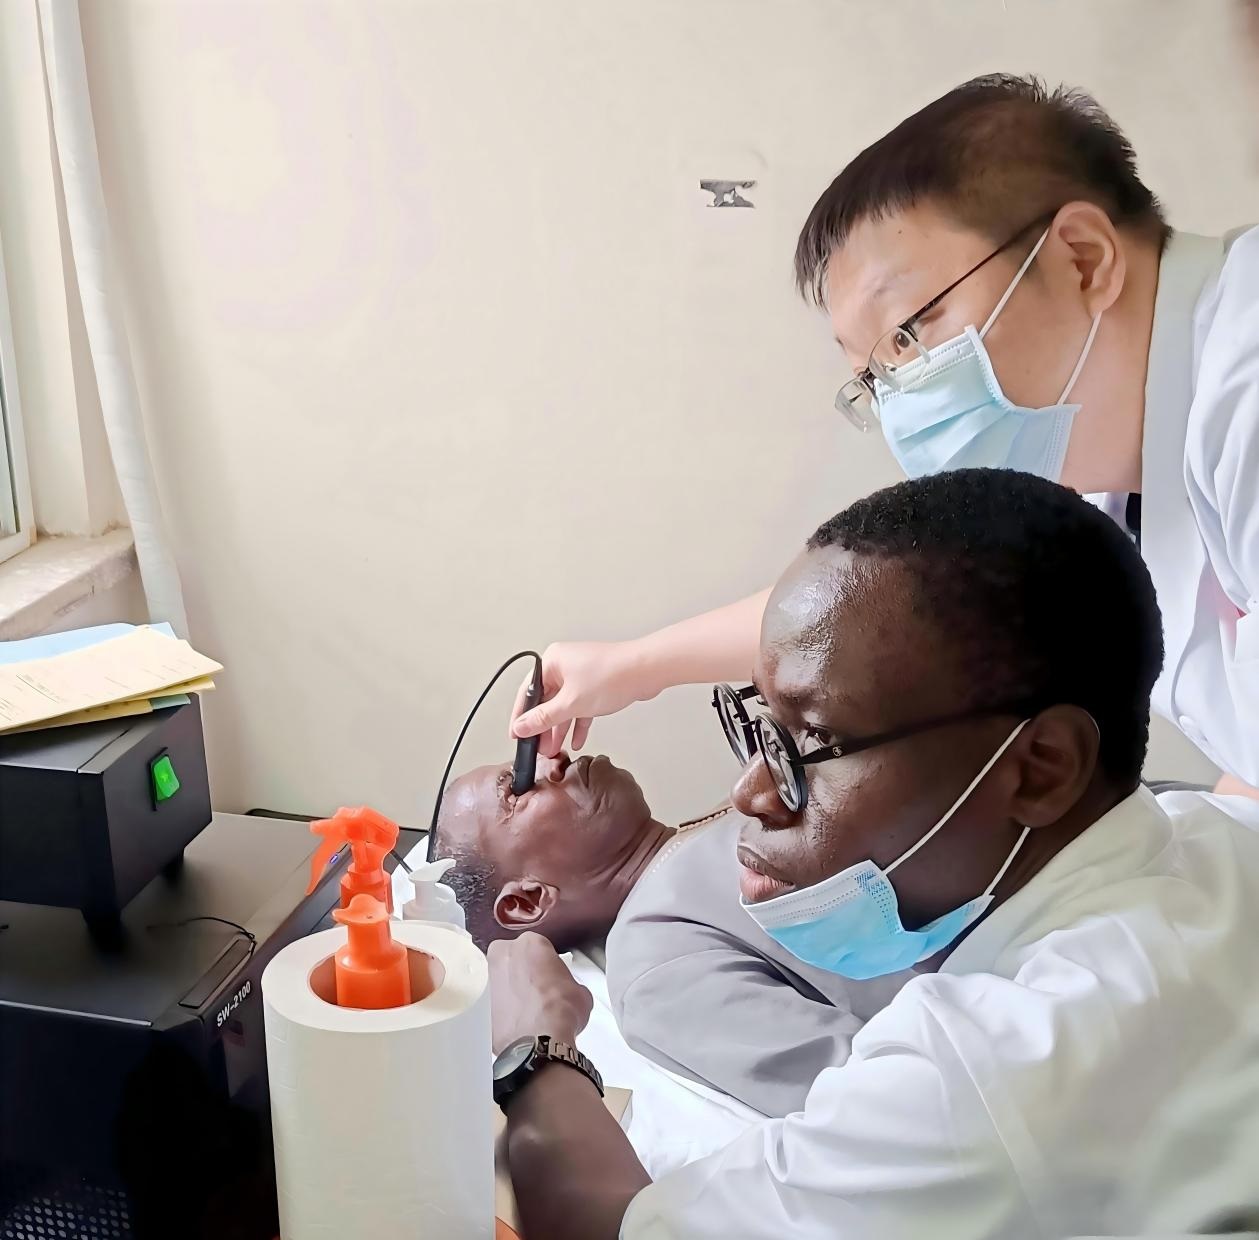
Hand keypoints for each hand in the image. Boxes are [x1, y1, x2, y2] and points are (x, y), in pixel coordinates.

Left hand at [487, 933, 593, 1052]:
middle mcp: (503, 955)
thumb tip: (566, 993)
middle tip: (536, 990)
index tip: (551, 976)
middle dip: (522, 972)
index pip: (539, 948)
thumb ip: (568, 983)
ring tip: (526, 1010)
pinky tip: (516, 1023)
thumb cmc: (560, 1009)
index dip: (546, 964)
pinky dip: (500, 1011)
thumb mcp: (580, 990)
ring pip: (499, 980)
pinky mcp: (479, 1004)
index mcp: (530, 943)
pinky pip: (491, 1003)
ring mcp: (488, 978)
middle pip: (512, 959)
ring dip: (509, 991)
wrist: (540, 1039)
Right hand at [510, 640, 652, 757]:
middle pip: (546, 700)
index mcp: (552, 661)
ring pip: (564, 706)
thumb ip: (543, 718)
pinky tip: (576, 740)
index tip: (517, 735)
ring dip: (560, 728)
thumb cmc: (611, 675)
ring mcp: (581, 674)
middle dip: (543, 727)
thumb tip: (522, 726)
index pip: (527, 692)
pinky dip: (578, 722)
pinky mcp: (596, 684)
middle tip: (538, 748)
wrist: (646, 670)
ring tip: (554, 749)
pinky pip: (580, 706)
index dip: (521, 717)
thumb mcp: (570, 703)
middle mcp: (564, 665)